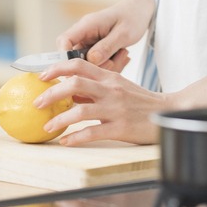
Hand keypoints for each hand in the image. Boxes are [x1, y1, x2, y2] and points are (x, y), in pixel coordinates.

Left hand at [35, 57, 167, 145]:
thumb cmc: (141, 101)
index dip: (57, 68)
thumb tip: (69, 92)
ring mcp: (115, 108)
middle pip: (75, 85)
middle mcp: (111, 90)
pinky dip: (75, 137)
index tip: (41, 76)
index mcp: (110, 77)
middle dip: (51, 93)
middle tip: (37, 103)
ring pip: (80, 110)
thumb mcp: (119, 87)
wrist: (168, 112)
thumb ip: (96, 87)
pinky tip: (66, 141)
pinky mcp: (120, 127)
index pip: (79, 65)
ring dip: (59, 119)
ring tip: (47, 127)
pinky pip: (92, 132)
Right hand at [57, 0, 153, 72]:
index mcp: (87, 25)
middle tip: (112, 62)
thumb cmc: (133, 16)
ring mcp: (89, 41)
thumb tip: (91, 61)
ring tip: (121, 55)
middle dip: (91, 66)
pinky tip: (120, 56)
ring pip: (85, 62)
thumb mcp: (124, 33)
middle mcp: (84, 33)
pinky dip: (106, 64)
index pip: (64, 41)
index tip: (79, 70)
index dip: (65, 57)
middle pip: (73, 57)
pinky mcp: (95, 47)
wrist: (141, 9)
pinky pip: (94, 62)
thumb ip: (107, 47)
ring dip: (102, 65)